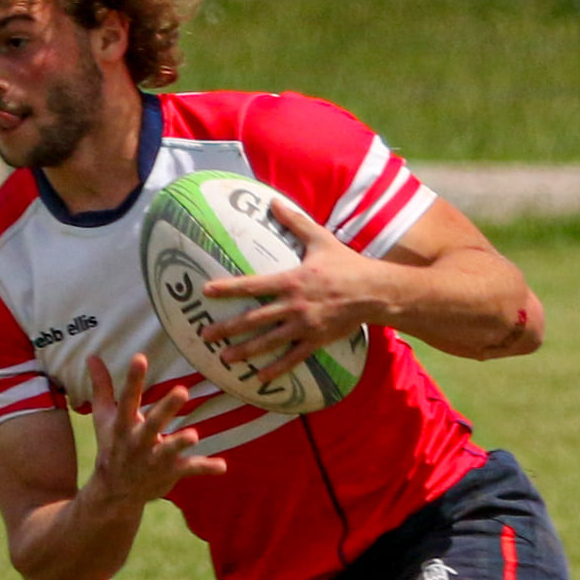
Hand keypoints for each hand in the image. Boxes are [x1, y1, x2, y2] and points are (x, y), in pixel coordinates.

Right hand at [88, 353, 226, 504]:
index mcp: (122, 425)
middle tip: (182, 391)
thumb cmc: (113, 445)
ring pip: (168, 450)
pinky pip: (189, 469)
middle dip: (166, 409)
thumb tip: (92, 356)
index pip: (128, 399)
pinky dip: (206, 468)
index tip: (140, 358)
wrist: (116, 490)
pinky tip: (222, 466)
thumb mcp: (104, 417)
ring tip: (194, 435)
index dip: (133, 379)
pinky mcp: (169, 472)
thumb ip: (102, 387)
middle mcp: (137, 441)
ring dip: (180, 443)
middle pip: (152, 424)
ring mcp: (153, 458)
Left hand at [202, 199, 375, 382]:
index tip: (206, 292)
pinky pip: (293, 358)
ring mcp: (304, 326)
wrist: (374, 292)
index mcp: (291, 280)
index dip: (228, 288)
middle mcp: (293, 305)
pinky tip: (260, 378)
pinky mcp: (316, 341)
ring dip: (245, 351)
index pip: (252, 285)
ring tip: (224, 358)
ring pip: (268, 341)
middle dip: (227, 327)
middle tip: (205, 335)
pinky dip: (276, 369)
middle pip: (254, 319)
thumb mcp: (320, 239)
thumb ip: (295, 222)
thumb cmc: (347, 265)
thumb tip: (273, 201)